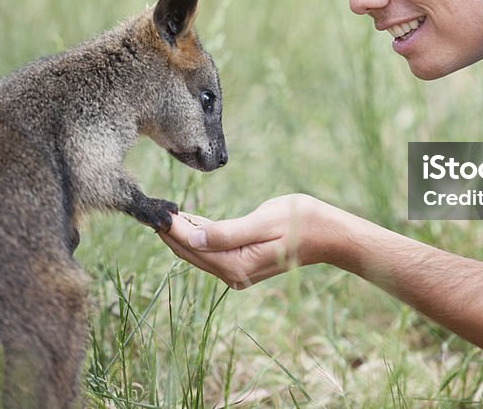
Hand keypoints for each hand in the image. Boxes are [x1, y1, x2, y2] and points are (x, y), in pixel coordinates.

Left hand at [160, 193, 329, 288]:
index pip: (193, 244)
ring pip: (199, 253)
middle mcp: (234, 274)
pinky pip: (212, 253)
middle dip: (171, 232)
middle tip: (154, 208)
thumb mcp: (264, 220)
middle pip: (191, 252)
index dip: (172, 226)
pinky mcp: (243, 266)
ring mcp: (238, 273)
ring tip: (166, 213)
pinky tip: (189, 222)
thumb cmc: (302, 221)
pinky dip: (199, 237)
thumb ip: (228, 232)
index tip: (156, 208)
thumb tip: (193, 236)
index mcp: (236, 264)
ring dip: (182, 234)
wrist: (329, 236)